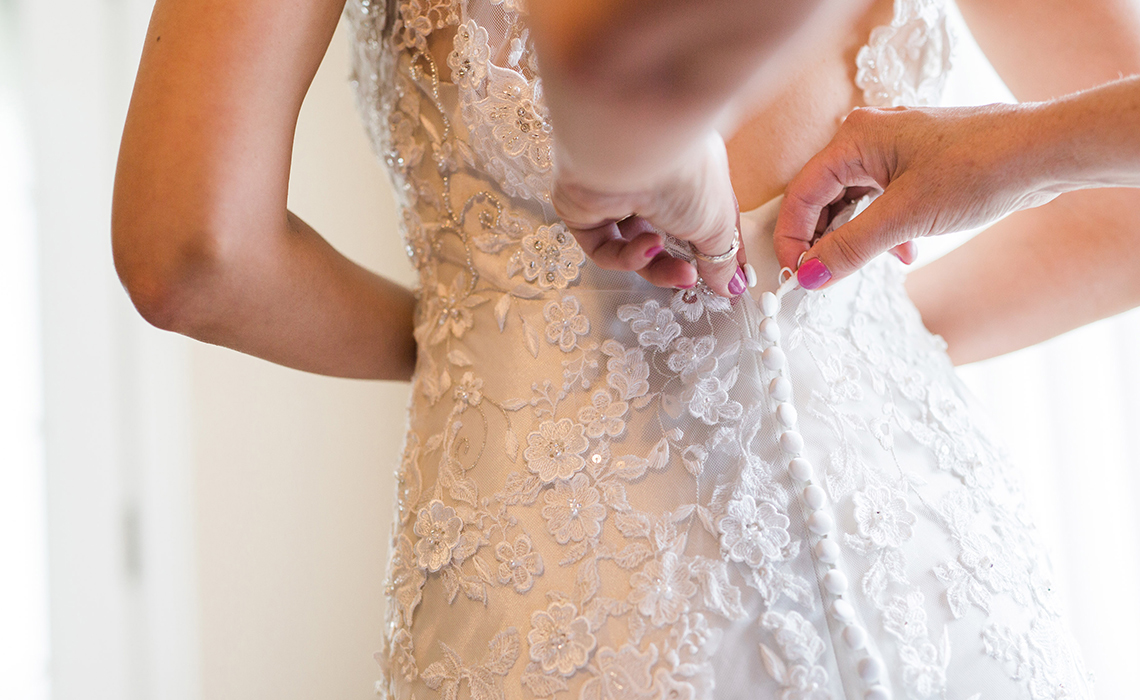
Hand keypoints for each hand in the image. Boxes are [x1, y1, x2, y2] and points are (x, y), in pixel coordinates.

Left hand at [553, 130, 749, 296]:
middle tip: (692, 280)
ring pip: (632, 247)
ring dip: (656, 266)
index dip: (712, 252)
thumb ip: (722, 259)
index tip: (728, 283)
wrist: (634, 150)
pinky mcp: (582, 209)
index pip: (700, 220)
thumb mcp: (717, 223)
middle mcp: (649, 181)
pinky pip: (604, 247)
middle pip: (663, 238)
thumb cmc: (684, 172)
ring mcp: (614, 196)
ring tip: (680, 272)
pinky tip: (647, 247)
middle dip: (678, 266)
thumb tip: (732, 286)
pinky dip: (627, 256)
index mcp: (687, 174)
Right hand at [773, 103, 1056, 288]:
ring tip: (872, 264)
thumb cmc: (980, 168)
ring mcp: (892, 149)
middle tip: (826, 278)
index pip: (802, 195)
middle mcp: (867, 137)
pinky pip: (879, 201)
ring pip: (851, 202)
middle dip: (824, 241)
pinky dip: (883, 230)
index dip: (793, 239)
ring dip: (856, 238)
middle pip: (822, 198)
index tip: (797, 277)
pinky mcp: (915, 164)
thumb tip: (809, 276)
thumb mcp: (905, 217)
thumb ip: (850, 248)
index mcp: (855, 139)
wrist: (1044, 153)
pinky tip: (904, 252)